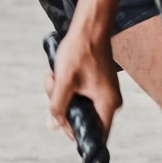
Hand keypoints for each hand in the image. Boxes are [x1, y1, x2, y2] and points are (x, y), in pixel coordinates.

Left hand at [46, 13, 122, 137]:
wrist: (90, 27)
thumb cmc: (81, 51)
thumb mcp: (64, 82)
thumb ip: (58, 107)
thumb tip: (53, 125)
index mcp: (107, 104)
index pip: (96, 135)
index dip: (77, 135)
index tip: (60, 124)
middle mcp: (109, 102)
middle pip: (82, 119)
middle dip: (62, 106)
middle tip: (52, 86)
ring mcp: (104, 93)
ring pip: (77, 105)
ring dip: (61, 94)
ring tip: (53, 75)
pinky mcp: (97, 85)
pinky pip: (80, 94)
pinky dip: (66, 87)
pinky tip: (58, 74)